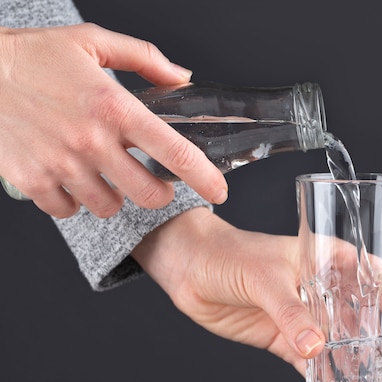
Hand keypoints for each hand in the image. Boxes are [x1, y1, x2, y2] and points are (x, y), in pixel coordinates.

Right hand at [0, 23, 227, 217]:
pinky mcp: (33, 181)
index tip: (220, 191)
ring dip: (115, 197)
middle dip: (159, 193)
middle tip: (152, 182)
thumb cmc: (35, 55)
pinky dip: (75, 201)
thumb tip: (183, 77)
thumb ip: (145, 59)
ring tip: (103, 174)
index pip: (175, 152)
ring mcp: (61, 165)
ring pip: (110, 208)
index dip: (205, 177)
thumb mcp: (94, 42)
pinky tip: (70, 178)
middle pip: (149, 194)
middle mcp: (92, 141)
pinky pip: (70, 211)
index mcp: (115, 107)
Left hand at [131, 208, 381, 381]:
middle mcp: (323, 289)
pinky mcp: (286, 338)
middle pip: (370, 319)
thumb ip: (291, 311)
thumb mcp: (265, 276)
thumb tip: (316, 346)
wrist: (190, 268)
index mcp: (328, 260)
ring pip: (347, 346)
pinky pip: (313, 365)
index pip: (378, 277)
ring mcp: (307, 316)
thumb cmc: (229, 254)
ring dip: (369, 370)